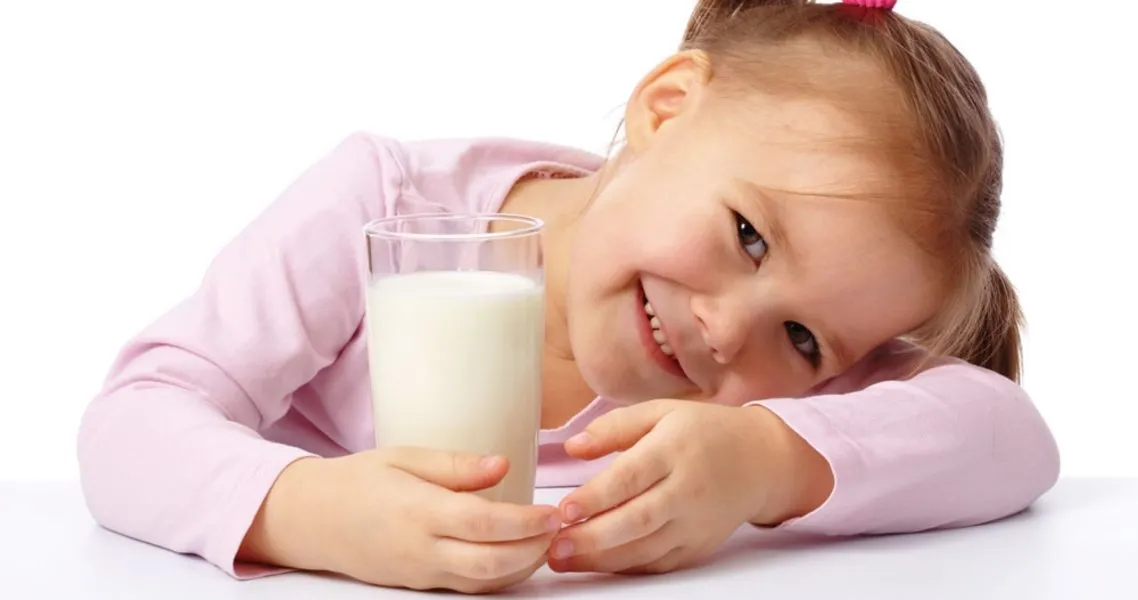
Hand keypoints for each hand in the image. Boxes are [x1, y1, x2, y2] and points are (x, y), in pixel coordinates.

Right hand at [239, 448, 561, 593]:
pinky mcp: (419, 585)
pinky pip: (467, 588)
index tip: (555, 511)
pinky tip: (518, 557)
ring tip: (547, 542)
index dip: (525, 522)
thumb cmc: (358, 480)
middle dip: (533, 550)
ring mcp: (420, 572)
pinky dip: (499, 577)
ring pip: (483, 583)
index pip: (483, 522)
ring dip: (522, 567)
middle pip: (490, 563)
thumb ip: (456, 465)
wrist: (309, 519)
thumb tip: (503, 464)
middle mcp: (420, 548)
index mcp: (418, 510)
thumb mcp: (404, 456)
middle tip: (561, 529)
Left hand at [547, 400, 832, 574]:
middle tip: (554, 546)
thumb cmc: (704, 431)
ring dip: (602, 558)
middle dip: (593, 538)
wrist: (761, 461)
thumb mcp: (660, 412)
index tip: (564, 509)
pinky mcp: (698, 545)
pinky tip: (596, 563)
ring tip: (563, 559)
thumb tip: (573, 447)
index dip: (596, 496)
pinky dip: (626, 567)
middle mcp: (687, 488)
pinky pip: (659, 562)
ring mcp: (695, 522)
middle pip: (638, 519)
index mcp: (675, 448)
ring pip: (646, 548)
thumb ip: (614, 427)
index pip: (631, 476)